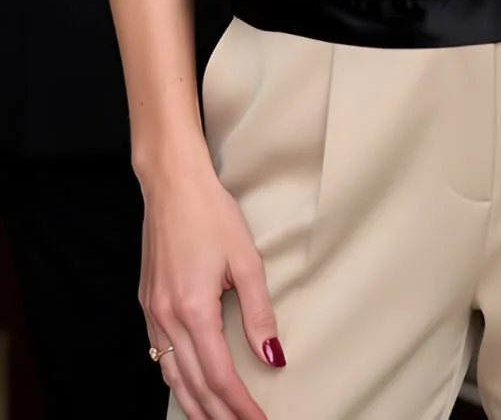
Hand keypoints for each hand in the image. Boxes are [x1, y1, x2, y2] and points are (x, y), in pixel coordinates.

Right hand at [140, 159, 283, 419]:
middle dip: (218, 415)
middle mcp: (168, 317)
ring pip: (171, 376)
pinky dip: (175, 379)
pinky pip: (159, 354)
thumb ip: (259, 313)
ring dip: (194, 405)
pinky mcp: (147, 301)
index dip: (240, 405)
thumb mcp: (246, 260)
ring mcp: (152, 311)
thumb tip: (273, 357)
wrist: (172, 183)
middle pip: (193, 385)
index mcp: (194, 310)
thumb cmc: (211, 213)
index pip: (220, 375)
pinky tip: (188, 385)